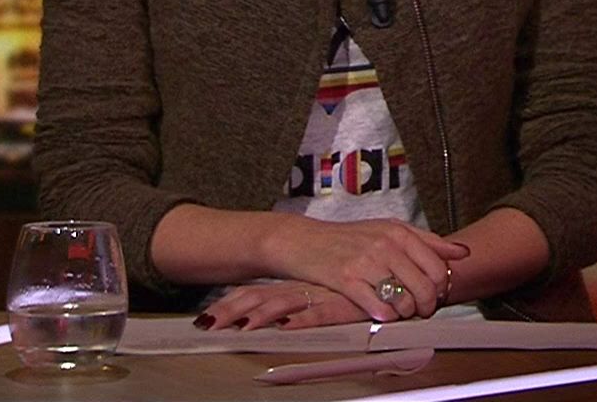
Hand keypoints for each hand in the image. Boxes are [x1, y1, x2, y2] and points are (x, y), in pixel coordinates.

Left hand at [195, 280, 361, 330]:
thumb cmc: (359, 282)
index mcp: (296, 285)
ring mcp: (319, 295)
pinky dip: (301, 321)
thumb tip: (284, 314)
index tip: (207, 317)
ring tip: (237, 328)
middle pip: (259, 297)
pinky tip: (285, 326)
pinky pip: (318, 314)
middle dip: (230, 311)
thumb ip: (308, 301)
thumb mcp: (327, 292)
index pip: (256, 292)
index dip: (231, 303)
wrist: (390, 269)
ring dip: (259, 316)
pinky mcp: (340, 304)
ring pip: (283, 305)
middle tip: (206, 324)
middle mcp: (302, 288)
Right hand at [266, 217, 468, 321]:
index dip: (441, 289)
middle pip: (425, 287)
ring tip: (400, 311)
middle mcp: (385, 245)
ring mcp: (366, 262)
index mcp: (399, 232)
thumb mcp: (389, 230)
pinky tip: (381, 313)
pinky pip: (378, 308)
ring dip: (406, 313)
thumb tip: (463, 252)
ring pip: (404, 300)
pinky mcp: (346, 280)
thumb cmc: (349, 238)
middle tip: (420, 310)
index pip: (438, 267)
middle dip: (427, 306)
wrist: (303, 241)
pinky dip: (385, 317)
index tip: (435, 295)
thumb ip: (427, 241)